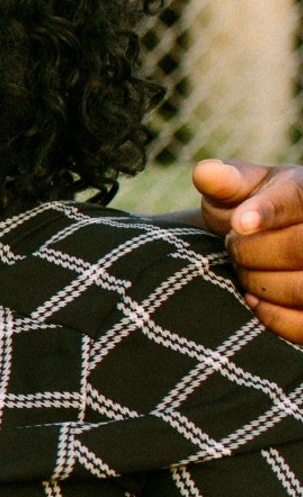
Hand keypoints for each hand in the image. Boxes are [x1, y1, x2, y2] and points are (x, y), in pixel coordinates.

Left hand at [196, 160, 302, 342]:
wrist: (277, 235)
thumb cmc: (256, 207)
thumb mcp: (245, 188)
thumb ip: (228, 180)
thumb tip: (204, 172)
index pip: (294, 200)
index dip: (267, 212)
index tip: (240, 223)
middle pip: (299, 247)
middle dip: (251, 251)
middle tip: (232, 246)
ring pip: (302, 287)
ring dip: (259, 282)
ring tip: (244, 270)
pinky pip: (302, 324)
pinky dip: (271, 314)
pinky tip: (253, 298)